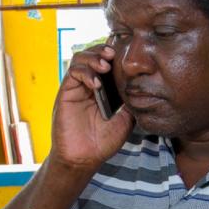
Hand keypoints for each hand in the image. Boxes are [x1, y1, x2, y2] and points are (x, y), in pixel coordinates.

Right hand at [51, 44, 134, 170]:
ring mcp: (76, 88)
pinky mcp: (66, 93)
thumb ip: (130, 102)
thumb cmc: (103, 142)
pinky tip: (97, 83)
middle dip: (103, 50)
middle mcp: (88, 85)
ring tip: (106, 65)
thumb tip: (143, 86)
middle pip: (93, 55)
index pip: (107, 63)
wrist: (84, 159)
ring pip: (80, 59)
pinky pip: (73, 73)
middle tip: (114, 54)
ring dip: (93, 57)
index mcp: (103, 89)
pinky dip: (85, 73)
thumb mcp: (125, 120)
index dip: (115, 55)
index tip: (127, 54)